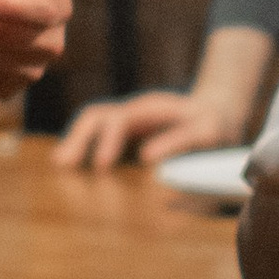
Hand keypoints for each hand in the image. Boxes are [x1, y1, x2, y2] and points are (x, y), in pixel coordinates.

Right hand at [55, 87, 243, 173]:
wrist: (218, 112)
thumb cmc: (214, 125)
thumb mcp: (208, 132)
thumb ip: (180, 141)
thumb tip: (147, 158)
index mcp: (153, 109)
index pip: (120, 119)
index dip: (107, 141)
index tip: (100, 166)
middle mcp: (135, 111)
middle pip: (96, 116)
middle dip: (78, 138)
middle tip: (63, 165)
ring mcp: (128, 120)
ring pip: (92, 124)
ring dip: (75, 143)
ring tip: (60, 167)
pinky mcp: (126, 134)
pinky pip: (97, 136)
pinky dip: (83, 149)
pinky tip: (74, 169)